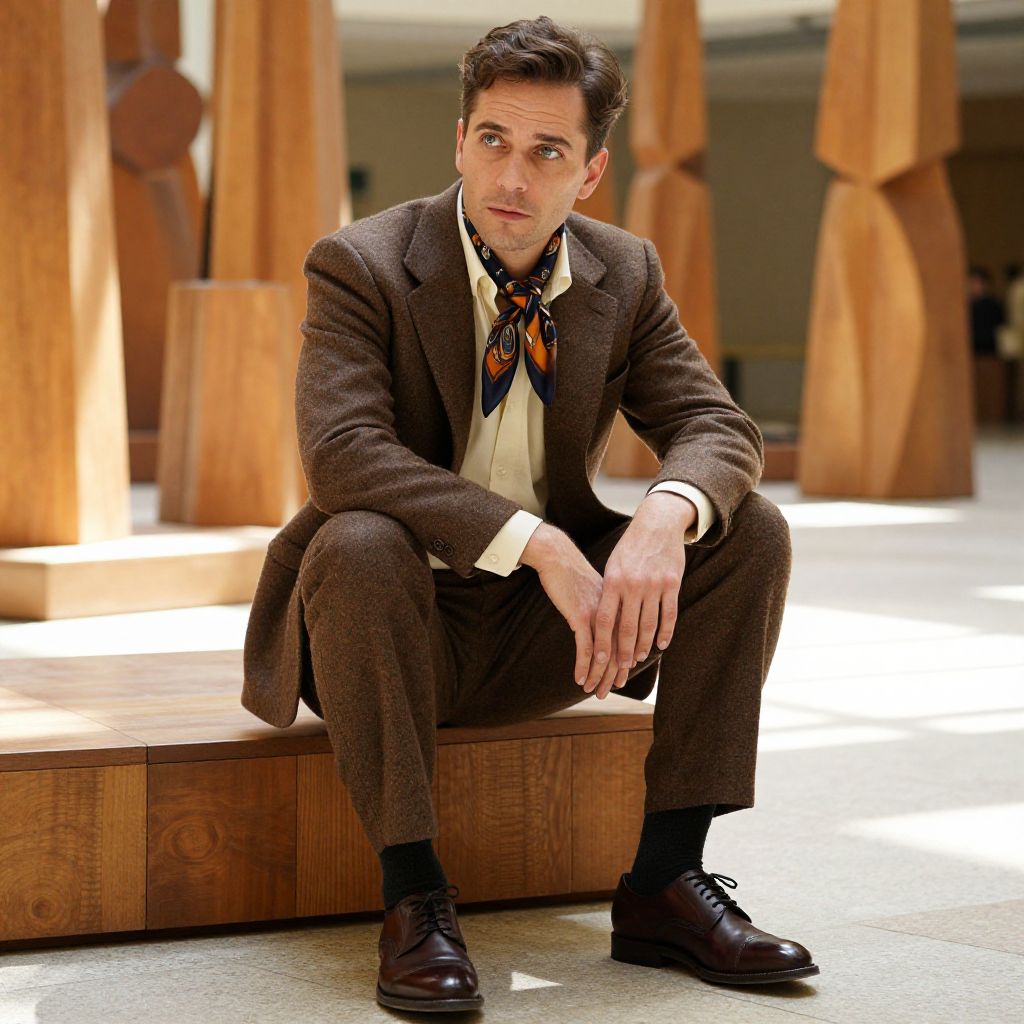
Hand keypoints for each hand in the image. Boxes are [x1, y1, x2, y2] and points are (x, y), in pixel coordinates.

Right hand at [519, 524, 627, 698]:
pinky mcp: (580, 616)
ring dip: (599, 676)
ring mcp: (598, 615)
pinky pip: (584, 648)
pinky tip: (581, 679)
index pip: (626, 641)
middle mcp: (613, 613)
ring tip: (596, 691)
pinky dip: (584, 666)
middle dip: (614, 675)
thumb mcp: (597, 591)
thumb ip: (606, 607)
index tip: (621, 679)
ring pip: (603, 654)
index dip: (625, 663)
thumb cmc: (574, 574)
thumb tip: (609, 624)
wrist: (558, 556)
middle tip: (611, 691)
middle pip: (618, 651)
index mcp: (620, 607)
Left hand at [583, 493, 692, 698]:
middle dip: (623, 652)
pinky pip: (669, 614)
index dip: (601, 643)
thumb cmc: (630, 547)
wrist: (657, 523)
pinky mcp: (672, 583)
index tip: (598, 661)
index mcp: (613, 581)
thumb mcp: (613, 566)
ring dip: (644, 645)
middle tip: (621, 668)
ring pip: (649, 624)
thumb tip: (601, 619)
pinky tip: (661, 644)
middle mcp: (632, 585)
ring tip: (640, 658)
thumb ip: (609, 591)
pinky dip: (666, 632)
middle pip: (626, 627)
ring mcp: (654, 585)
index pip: (604, 619)